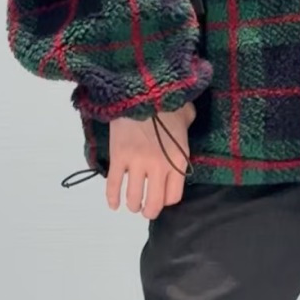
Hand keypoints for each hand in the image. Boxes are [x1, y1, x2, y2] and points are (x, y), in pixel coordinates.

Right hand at [106, 100, 195, 219]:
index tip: (162, 197)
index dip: (166, 201)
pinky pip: (113, 185)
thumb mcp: (187, 115)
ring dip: (132, 204)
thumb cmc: (167, 102)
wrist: (142, 90)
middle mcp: (159, 167)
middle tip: (146, 209)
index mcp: (178, 160)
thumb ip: (187, 126)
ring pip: (133, 197)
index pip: (173, 196)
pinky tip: (113, 204)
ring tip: (132, 204)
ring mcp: (137, 163)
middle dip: (149, 210)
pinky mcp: (118, 157)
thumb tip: (186, 125)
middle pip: (153, 203)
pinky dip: (112, 198)